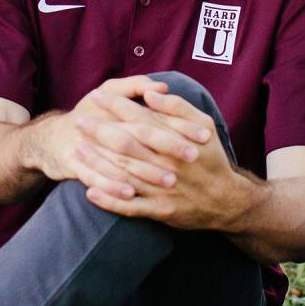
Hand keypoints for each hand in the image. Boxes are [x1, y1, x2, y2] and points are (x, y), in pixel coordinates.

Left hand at [80, 86, 250, 229]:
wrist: (227, 200)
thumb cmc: (212, 159)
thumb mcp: (205, 125)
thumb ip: (178, 108)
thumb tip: (151, 94)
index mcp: (176, 140)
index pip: (140, 119)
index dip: (117, 107)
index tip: (97, 97)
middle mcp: (167, 163)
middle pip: (127, 144)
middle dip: (100, 131)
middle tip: (79, 120)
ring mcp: (161, 189)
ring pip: (124, 174)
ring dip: (98, 162)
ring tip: (77, 149)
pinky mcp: (159, 210)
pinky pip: (130, 207)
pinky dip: (109, 201)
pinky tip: (90, 192)